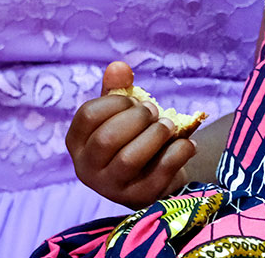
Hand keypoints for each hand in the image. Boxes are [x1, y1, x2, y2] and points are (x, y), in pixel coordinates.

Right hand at [64, 61, 197, 208]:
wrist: (153, 181)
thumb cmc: (131, 139)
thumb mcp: (119, 114)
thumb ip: (116, 89)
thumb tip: (119, 66)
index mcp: (77, 143)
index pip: (88, 116)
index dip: (115, 102)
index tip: (134, 99)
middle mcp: (87, 169)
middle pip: (107, 138)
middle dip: (136, 118)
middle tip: (154, 111)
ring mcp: (112, 188)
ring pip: (130, 158)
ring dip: (155, 135)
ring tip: (169, 125)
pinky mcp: (140, 198)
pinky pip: (159, 174)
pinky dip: (178, 153)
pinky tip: (187, 142)